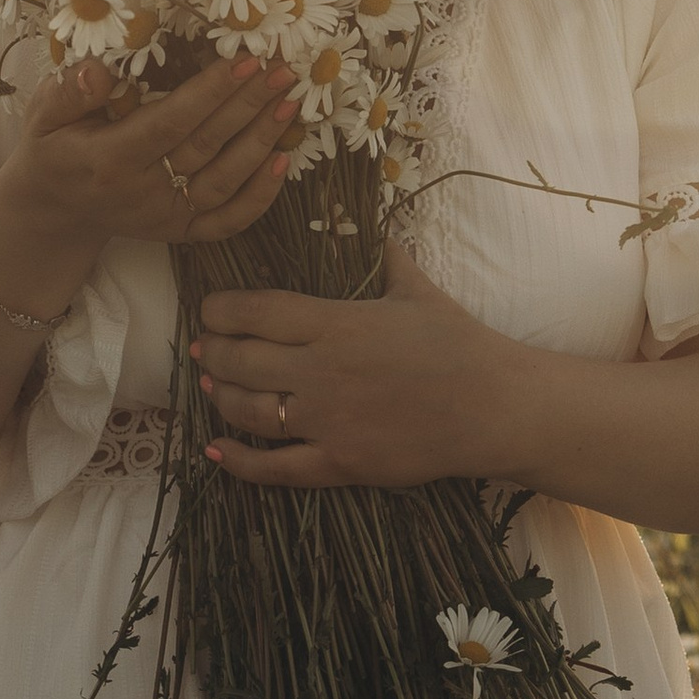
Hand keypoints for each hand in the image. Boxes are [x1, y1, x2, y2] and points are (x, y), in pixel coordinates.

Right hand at [0, 53, 298, 299]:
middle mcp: (143, 193)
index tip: (245, 59)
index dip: (210, 92)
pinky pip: (228, 221)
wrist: (54, 210)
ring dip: (262, 141)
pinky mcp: (180, 232)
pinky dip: (260, 196)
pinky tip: (283, 160)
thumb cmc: (52, 149)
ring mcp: (166, 217)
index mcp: (110, 160)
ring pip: (225, 181)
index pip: (170, 122)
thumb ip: (69, 92)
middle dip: (248, 106)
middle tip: (283, 70)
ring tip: (289, 102)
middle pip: (207, 146)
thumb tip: (100, 70)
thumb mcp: (43, 116)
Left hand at [192, 237, 512, 487]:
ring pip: (249, 411)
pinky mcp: (340, 463)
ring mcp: (327, 422)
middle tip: (204, 347)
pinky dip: (238, 461)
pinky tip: (214, 449)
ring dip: (219, 397)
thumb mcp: (419, 292)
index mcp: (336, 324)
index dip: (222, 310)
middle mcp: (321, 372)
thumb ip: (391, 261)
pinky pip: (275, 467)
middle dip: (213, 353)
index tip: (210, 309)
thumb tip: (383, 231)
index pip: (257, 312)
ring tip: (209, 386)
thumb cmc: (459, 343)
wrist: (494, 407)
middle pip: (241, 362)